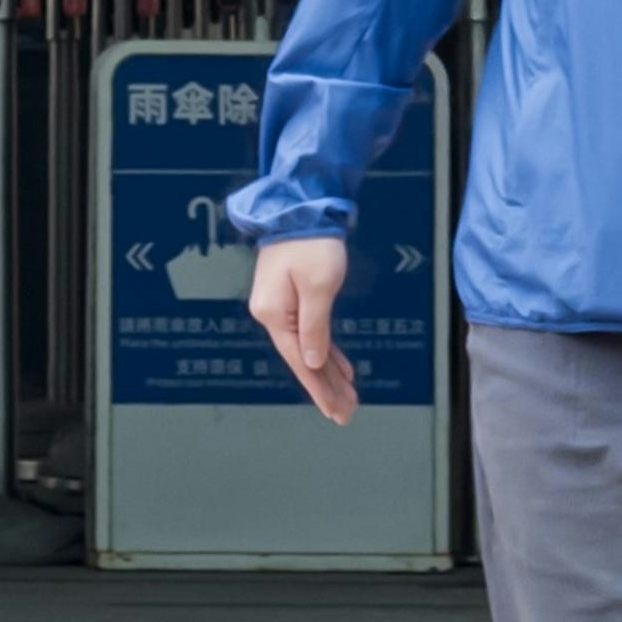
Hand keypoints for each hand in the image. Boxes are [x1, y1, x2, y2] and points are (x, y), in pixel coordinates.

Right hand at [249, 237, 357, 421]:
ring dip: (329, 373)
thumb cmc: (312, 243)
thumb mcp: (319, 287)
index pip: (300, 361)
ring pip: (308, 348)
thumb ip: (315, 328)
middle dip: (327, 387)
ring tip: (348, 398)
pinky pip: (310, 332)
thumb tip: (312, 363)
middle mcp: (272, 314)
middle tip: (347, 413)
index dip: (320, 388)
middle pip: (303, 359)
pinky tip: (341, 368)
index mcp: (274, 314)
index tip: (336, 411)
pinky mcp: (291, 297)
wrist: (300, 208)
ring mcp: (281, 306)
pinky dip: (327, 350)